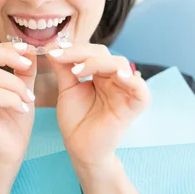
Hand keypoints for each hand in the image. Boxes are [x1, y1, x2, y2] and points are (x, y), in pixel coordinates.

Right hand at [0, 42, 36, 165]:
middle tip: (28, 65)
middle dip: (9, 56)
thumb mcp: (24, 90)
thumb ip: (25, 71)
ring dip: (18, 86)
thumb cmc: (16, 122)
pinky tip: (23, 110)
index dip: (7, 47)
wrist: (11, 152)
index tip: (28, 50)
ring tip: (29, 99)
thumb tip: (30, 50)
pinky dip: (14, 99)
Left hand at [47, 43, 150, 167]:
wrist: (79, 147)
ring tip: (77, 71)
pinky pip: (141, 91)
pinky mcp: (133, 107)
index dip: (74, 48)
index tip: (54, 50)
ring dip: (98, 63)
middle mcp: (115, 79)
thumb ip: (63, 68)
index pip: (93, 52)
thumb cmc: (75, 119)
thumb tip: (53, 45)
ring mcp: (125, 92)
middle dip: (82, 53)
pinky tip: (116, 76)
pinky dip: (131, 80)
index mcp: (101, 74)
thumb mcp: (67, 89)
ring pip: (121, 65)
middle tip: (61, 57)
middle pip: (106, 55)